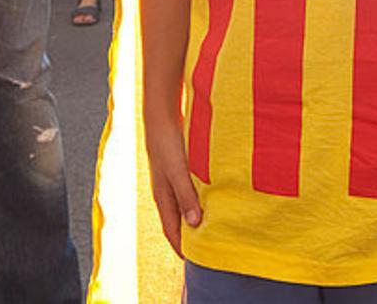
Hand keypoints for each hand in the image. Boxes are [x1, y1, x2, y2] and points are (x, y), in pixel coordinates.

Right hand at [146, 118, 202, 255]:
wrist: (162, 114)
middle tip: (208, 249)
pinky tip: (214, 199)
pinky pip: (191, 191)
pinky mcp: (181, 168)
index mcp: (163, 196)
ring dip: (197, 217)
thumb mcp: (178, 171)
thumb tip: (194, 225)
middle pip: (179, 220)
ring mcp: (173, 180)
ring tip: (214, 228)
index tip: (195, 262)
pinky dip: (200, 200)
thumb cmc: (167, 142)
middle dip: (190, 236)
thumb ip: (186, 196)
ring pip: (186, 206)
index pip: (171, 230)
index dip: (181, 247)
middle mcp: (167, 191)